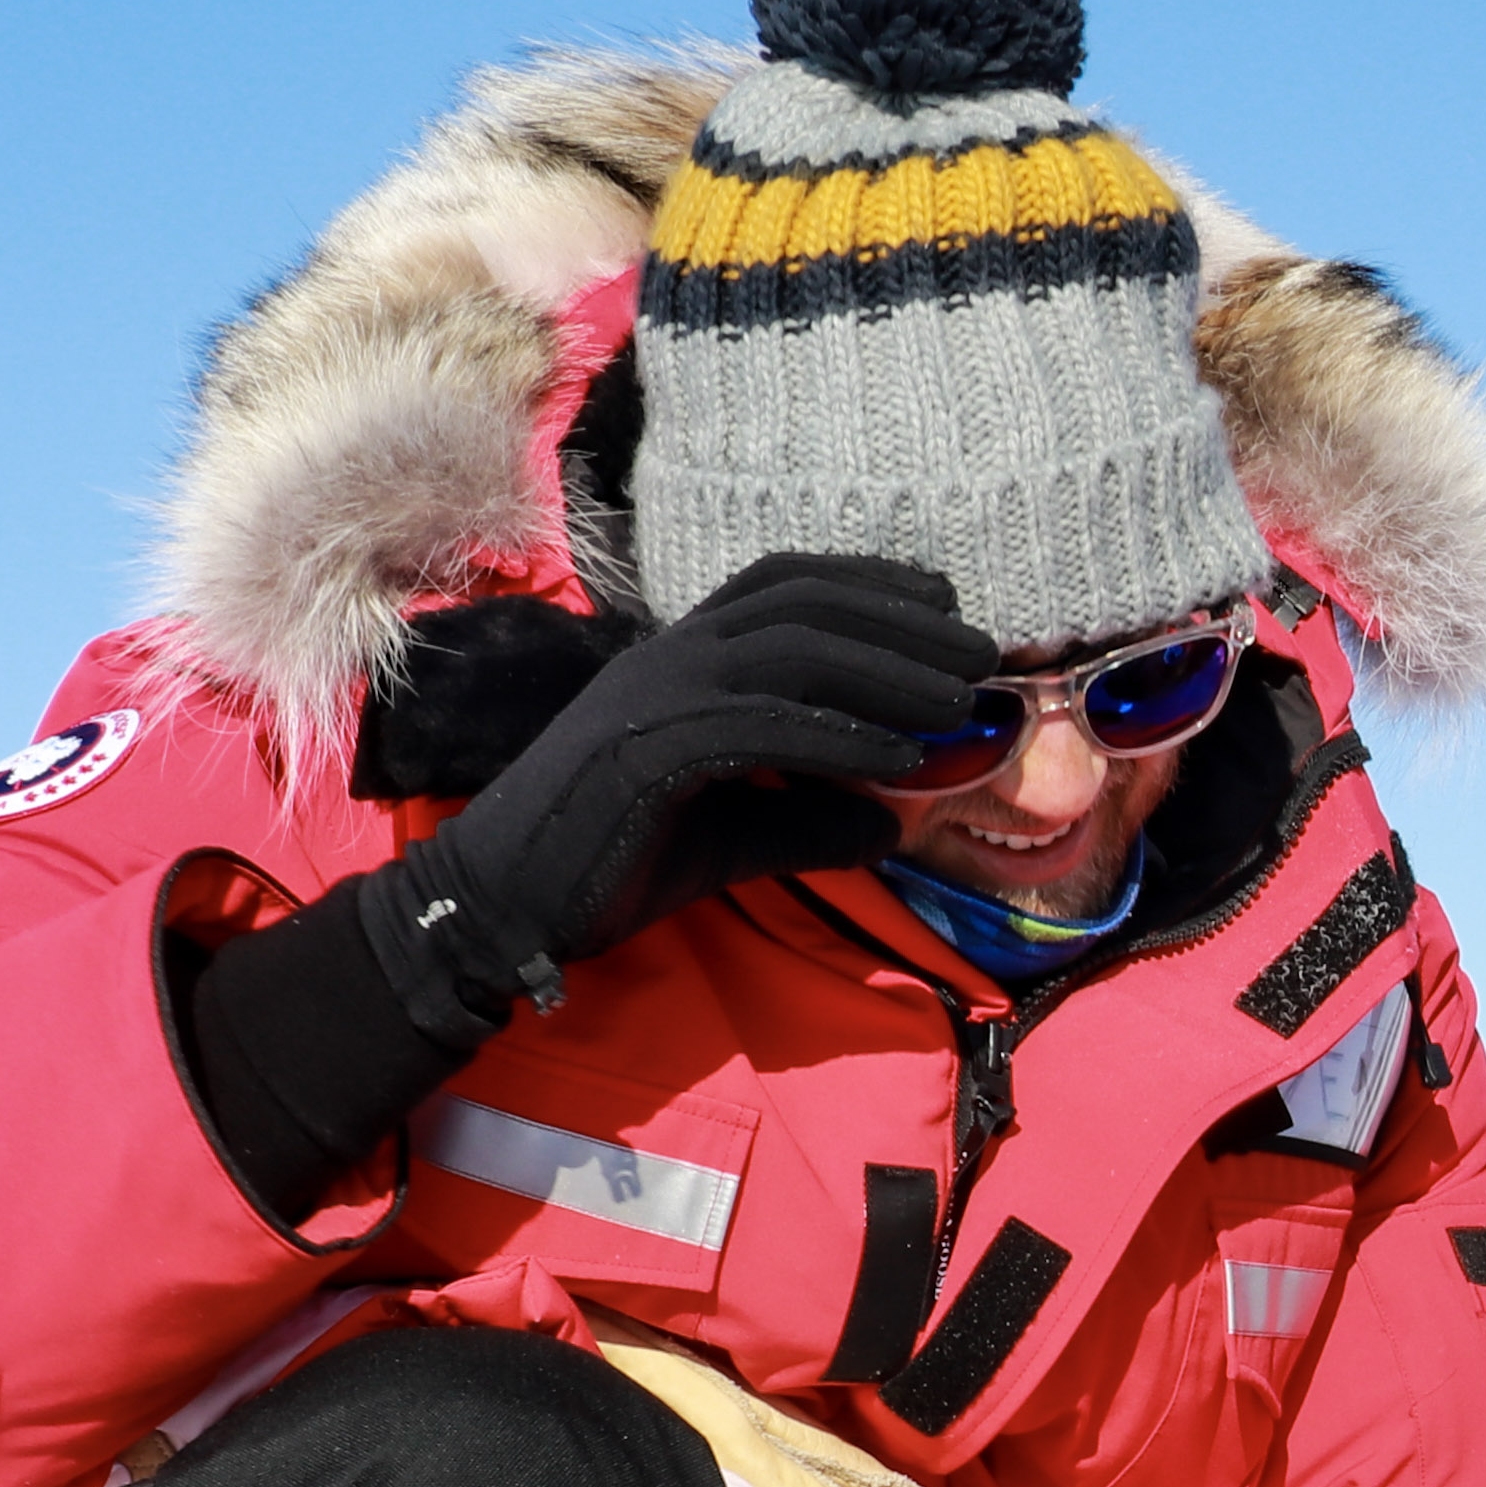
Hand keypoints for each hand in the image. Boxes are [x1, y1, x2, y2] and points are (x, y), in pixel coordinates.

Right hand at [364, 554, 989, 1027]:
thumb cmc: (611, 860)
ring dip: (885, 668)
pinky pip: (759, 725)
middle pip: (803, 603)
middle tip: (981, 650)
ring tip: (958, 696)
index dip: (868, 582)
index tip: (944, 603)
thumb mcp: (732, 837)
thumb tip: (890, 826)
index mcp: (681, 655)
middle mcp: (668, 656)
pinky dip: (837, 736)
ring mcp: (654, 696)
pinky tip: (897, 760)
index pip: (783, 584)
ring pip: (789, 650)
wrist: (504, 903)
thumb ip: (806, 819)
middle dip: (900, 619)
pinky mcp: (647, 752)